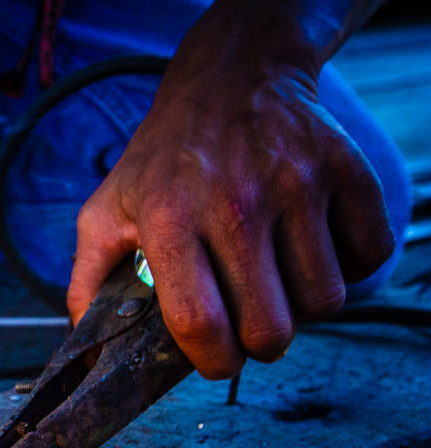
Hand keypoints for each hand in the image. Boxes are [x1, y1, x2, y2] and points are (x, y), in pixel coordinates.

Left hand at [68, 33, 393, 377]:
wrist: (230, 79)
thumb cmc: (161, 162)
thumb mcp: (104, 214)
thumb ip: (86, 284)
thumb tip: (87, 350)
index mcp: (168, 219)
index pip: (199, 322)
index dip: (212, 362)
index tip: (215, 361)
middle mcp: (234, 202)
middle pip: (269, 328)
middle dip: (259, 346)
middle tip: (249, 326)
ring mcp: (295, 184)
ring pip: (323, 300)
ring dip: (303, 308)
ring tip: (277, 283)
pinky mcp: (345, 170)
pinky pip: (368, 256)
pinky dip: (349, 268)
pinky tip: (312, 253)